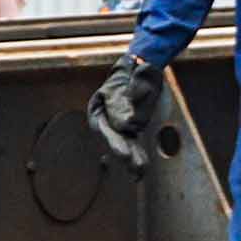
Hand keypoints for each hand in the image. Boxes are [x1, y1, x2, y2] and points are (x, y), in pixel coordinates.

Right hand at [87, 54, 162, 178]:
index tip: (123, 153)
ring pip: (125, 144)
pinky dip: (138, 156)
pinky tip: (141, 171)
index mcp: (98, 108)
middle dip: (123, 152)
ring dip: (132, 159)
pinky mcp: (133, 128)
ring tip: (139, 174)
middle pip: (114, 139)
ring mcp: (120, 125)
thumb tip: (128, 125)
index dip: (113, 142)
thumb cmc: (132, 73)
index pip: (104, 128)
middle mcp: (106, 119)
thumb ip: (124, 103)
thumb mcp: (127, 83)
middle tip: (131, 164)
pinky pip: (134, 144)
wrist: (142, 66)